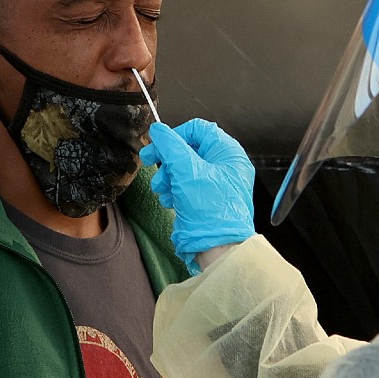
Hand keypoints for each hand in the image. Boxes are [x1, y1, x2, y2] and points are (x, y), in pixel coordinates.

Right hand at [138, 119, 256, 272]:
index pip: (199, 129)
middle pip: (189, 149)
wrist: (217, 248)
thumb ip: (170, 146)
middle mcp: (225, 167)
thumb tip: (159, 130)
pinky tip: (168, 200)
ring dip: (167, 177)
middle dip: (168, 159)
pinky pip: (186, 186)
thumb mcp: (186, 170)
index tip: (159, 144)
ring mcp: (217, 184)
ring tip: (162, 189)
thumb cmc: (212, 211)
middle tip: (150, 163)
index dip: (176, 134)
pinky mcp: (207, 200)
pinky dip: (173, 190)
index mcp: (229, 153)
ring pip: (184, 169)